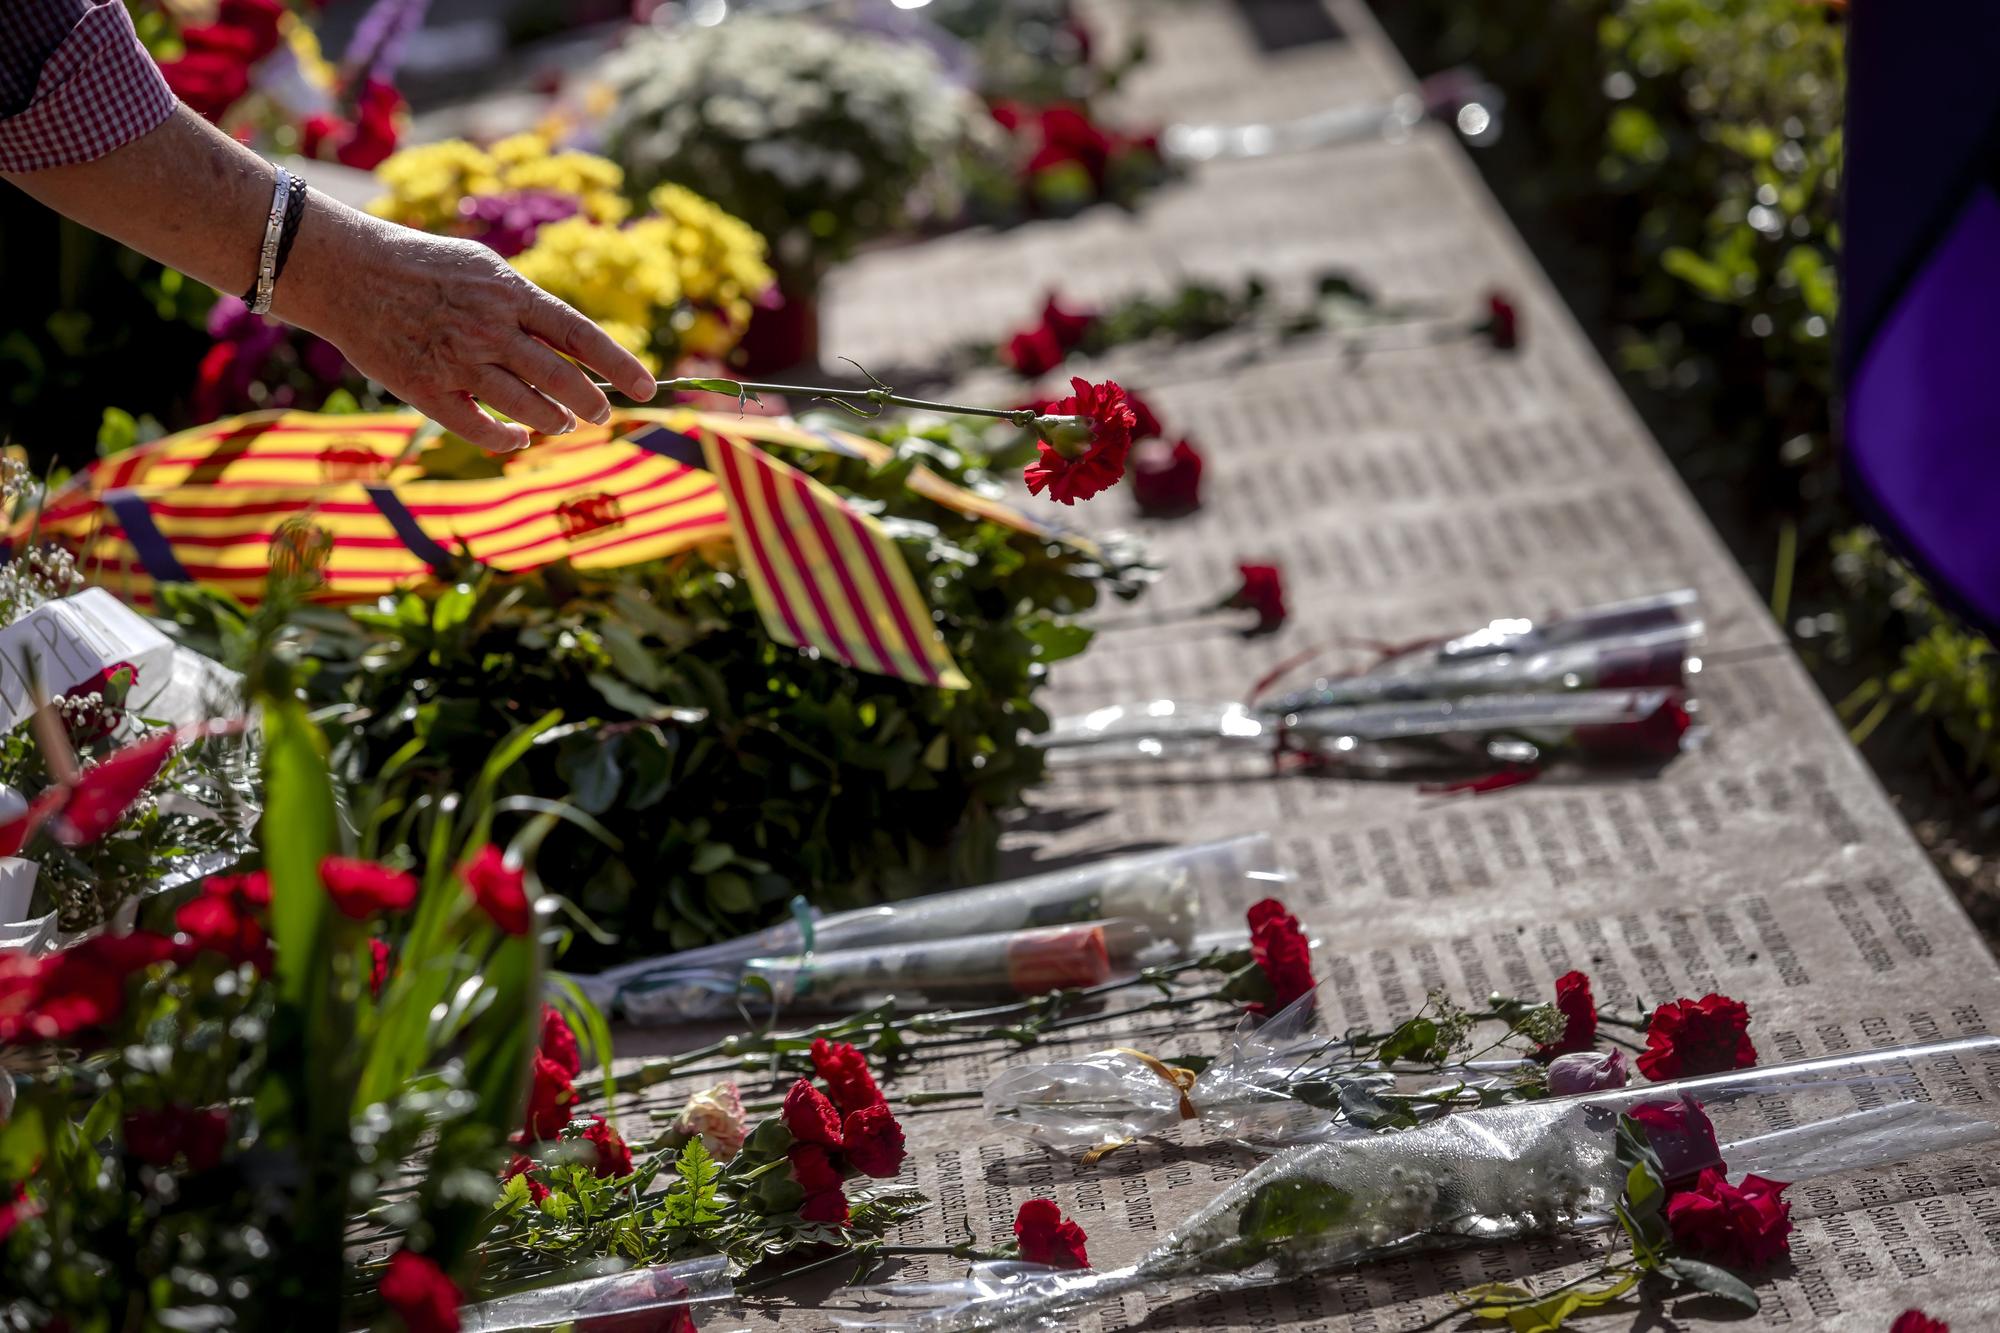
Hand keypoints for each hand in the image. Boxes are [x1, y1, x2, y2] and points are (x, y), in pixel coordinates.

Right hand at [277, 208, 656, 452]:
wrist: (344, 270)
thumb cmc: (419, 266)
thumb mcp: (482, 269)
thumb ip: (525, 305)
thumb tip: (569, 344)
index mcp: (511, 293)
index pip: (580, 335)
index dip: (619, 365)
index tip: (647, 388)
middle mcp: (491, 329)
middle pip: (562, 380)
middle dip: (590, 404)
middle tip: (599, 415)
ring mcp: (460, 361)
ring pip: (529, 409)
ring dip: (553, 421)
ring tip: (560, 422)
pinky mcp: (428, 390)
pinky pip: (482, 430)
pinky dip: (508, 439)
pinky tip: (517, 437)